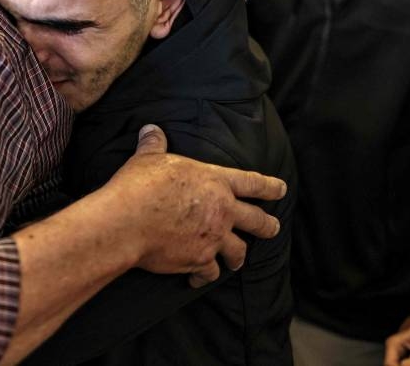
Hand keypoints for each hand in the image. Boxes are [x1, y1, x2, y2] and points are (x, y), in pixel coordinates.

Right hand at [101, 125, 284, 285]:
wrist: (127, 222)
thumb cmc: (139, 186)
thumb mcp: (147, 159)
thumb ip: (154, 144)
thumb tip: (150, 129)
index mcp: (215, 182)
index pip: (252, 182)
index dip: (269, 186)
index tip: (281, 190)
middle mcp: (221, 211)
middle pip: (257, 220)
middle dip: (267, 225)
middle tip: (273, 228)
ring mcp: (213, 239)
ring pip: (238, 252)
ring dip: (238, 257)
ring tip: (237, 262)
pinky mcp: (198, 261)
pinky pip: (209, 273)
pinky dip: (204, 277)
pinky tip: (198, 280)